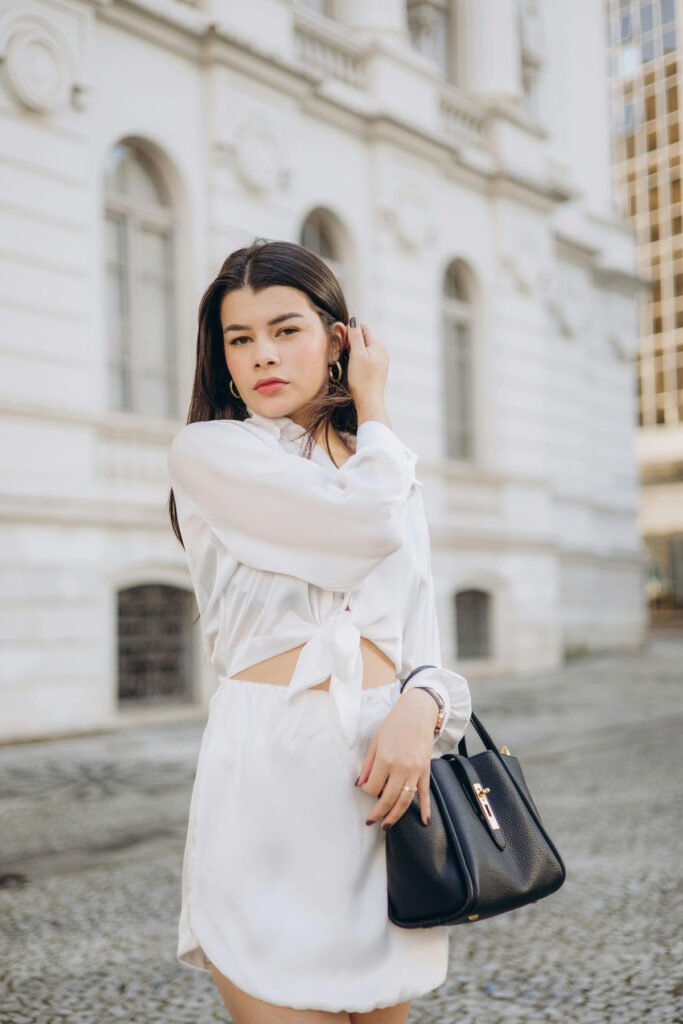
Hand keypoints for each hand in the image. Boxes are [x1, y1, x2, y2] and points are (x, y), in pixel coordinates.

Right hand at [344, 319, 389, 414]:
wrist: (369, 400)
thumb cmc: (361, 378)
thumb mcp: (356, 354)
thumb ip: (355, 336)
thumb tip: (354, 320)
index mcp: (378, 344)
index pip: (364, 327)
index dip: (351, 330)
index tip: (342, 341)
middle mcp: (382, 350)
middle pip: (365, 337)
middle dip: (353, 340)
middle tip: (343, 352)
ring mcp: (381, 360)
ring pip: (365, 347)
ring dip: (355, 349)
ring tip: (347, 360)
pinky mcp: (378, 369)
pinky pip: (367, 357)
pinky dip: (359, 358)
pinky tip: (354, 367)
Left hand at [355, 689, 438, 829]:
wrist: (417, 712)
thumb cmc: (394, 725)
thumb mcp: (375, 741)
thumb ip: (368, 765)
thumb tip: (362, 785)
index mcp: (385, 759)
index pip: (372, 787)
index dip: (366, 791)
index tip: (365, 788)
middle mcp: (401, 767)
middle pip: (388, 798)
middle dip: (378, 813)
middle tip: (371, 822)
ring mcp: (416, 770)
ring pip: (405, 800)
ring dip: (395, 816)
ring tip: (387, 825)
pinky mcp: (426, 770)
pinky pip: (425, 793)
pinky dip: (425, 808)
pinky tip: (424, 821)